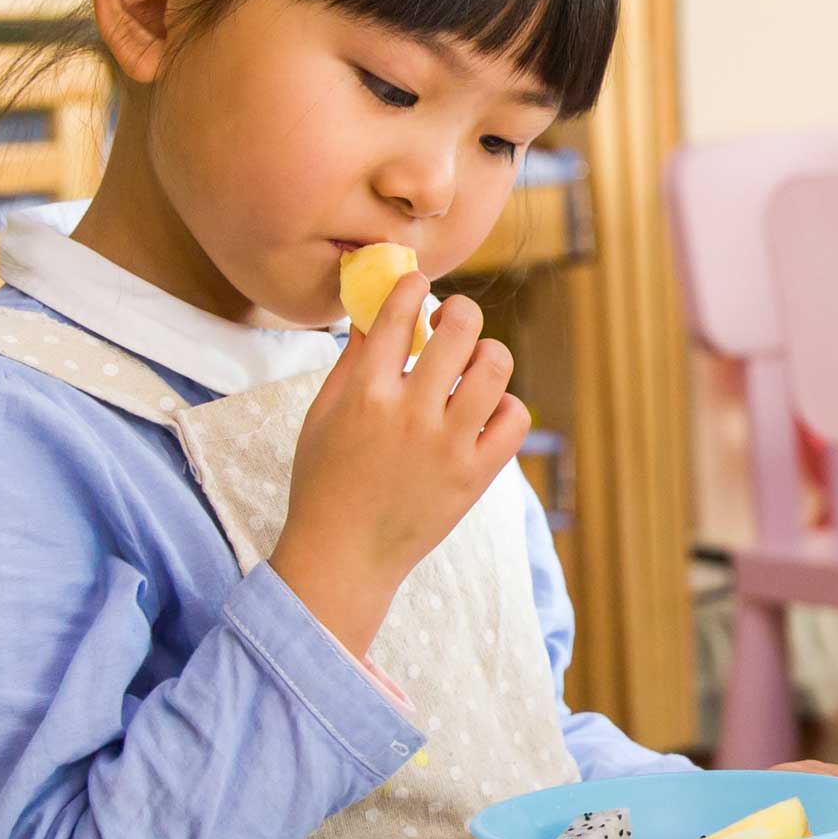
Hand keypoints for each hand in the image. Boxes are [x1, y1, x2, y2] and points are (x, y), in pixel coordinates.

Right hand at [270, 273, 524, 657]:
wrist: (344, 555)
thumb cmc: (325, 480)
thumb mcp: (321, 414)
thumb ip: (351, 361)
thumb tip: (374, 310)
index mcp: (365, 393)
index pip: (396, 316)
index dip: (412, 287)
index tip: (417, 283)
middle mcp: (411, 414)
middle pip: (459, 331)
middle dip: (460, 312)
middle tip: (454, 321)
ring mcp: (448, 445)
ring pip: (495, 369)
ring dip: (489, 354)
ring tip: (474, 364)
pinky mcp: (476, 475)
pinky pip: (516, 419)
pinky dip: (508, 405)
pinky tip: (487, 409)